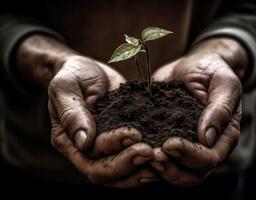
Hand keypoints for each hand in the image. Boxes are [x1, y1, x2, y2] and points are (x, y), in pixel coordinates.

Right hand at [17, 35, 157, 187]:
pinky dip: (148, 163)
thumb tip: (84, 142)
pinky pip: (133, 161)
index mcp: (69, 141)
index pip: (91, 157)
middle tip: (151, 152)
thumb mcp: (66, 87)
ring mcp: (106, 150)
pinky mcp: (122, 144)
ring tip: (162, 161)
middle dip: (130, 164)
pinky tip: (165, 159)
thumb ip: (71, 113)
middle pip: (107, 173)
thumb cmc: (73, 75)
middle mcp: (87, 152)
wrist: (89, 71)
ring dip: (141, 170)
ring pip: (122, 174)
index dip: (113, 148)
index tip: (135, 134)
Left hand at [151, 38, 246, 186]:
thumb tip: (206, 138)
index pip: (210, 158)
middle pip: (192, 174)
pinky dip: (147, 160)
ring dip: (159, 169)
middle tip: (153, 156)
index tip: (169, 144)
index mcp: (223, 137)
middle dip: (172, 168)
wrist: (194, 64)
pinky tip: (133, 153)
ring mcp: (186, 146)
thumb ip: (220, 109)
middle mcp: (205, 147)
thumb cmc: (212, 71)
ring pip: (175, 172)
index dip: (190, 155)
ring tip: (142, 156)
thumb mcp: (223, 83)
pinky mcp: (167, 139)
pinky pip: (160, 158)